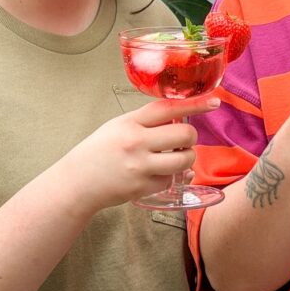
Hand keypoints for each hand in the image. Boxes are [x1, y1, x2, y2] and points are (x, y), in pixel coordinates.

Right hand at [58, 95, 219, 213]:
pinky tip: (161, 173)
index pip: (168, 108)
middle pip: (184, 135)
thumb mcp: (118, 126)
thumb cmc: (99, 151)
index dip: (195, 104)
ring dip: (186, 158)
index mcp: (129, 123)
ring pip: (183, 160)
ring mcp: (139, 167)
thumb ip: (146, 121)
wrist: (76, 183)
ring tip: (176, 157)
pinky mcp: (142, 188)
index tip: (214, 102)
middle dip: (191, 138)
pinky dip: (171, 177)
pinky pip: (171, 180)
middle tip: (184, 140)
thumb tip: (180, 118)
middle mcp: (135, 143)